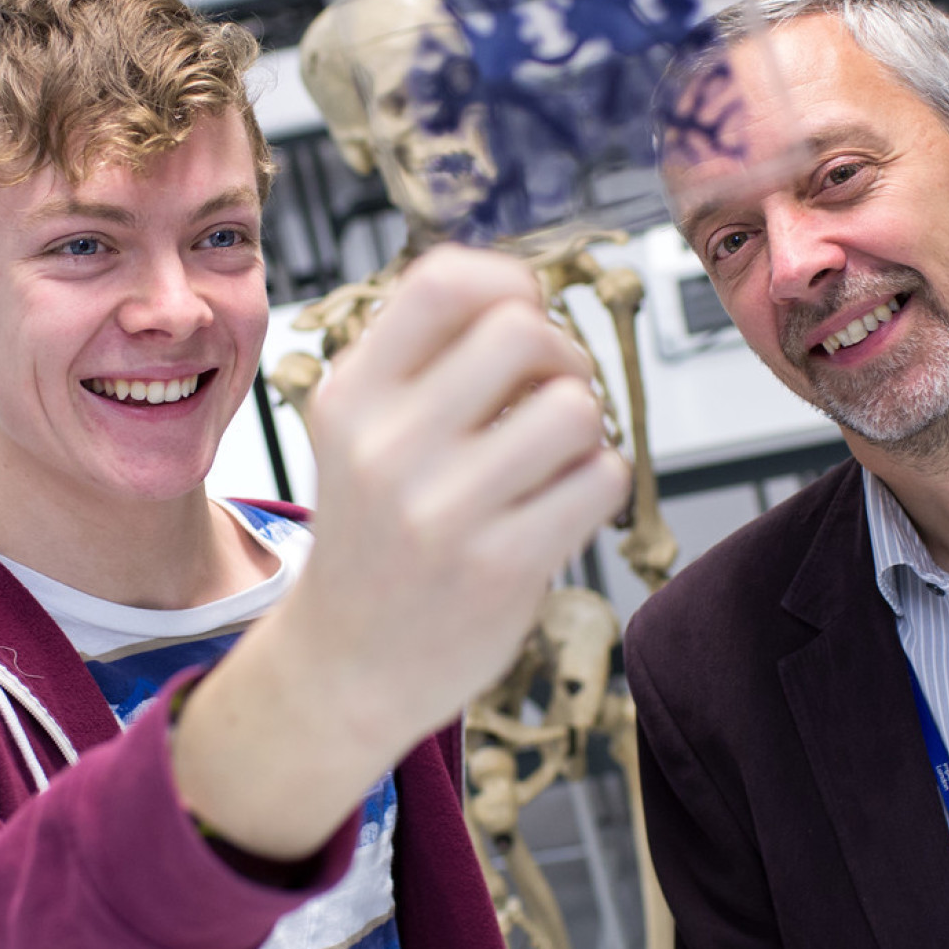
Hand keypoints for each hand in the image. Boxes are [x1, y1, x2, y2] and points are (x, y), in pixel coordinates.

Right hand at [176, 246, 630, 857]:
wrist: (347, 666)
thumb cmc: (376, 533)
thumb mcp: (362, 431)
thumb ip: (425, 359)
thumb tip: (526, 295)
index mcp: (351, 397)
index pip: (442, 282)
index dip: (507, 283)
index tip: (521, 318)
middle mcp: (388, 448)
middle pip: (524, 331)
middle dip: (561, 354)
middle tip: (550, 394)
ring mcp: (444, 512)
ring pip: (575, 407)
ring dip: (585, 424)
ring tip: (553, 458)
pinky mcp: (501, 568)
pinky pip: (600, 478)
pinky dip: (598, 482)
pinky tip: (560, 505)